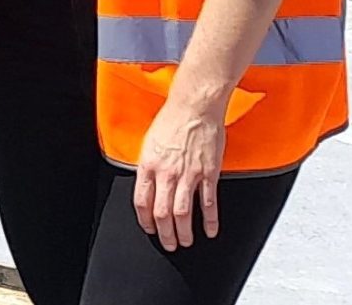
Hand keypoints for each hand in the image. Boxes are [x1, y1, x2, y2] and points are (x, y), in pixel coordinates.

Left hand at [133, 101, 224, 249]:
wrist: (193, 108)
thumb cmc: (171, 121)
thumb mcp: (149, 144)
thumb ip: (148, 166)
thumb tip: (147, 185)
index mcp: (148, 165)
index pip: (142, 201)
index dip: (145, 220)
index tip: (150, 229)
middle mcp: (166, 173)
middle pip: (162, 212)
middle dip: (165, 233)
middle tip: (169, 244)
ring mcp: (188, 175)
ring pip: (183, 212)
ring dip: (184, 232)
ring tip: (186, 242)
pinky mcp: (209, 174)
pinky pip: (208, 203)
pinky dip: (210, 220)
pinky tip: (210, 230)